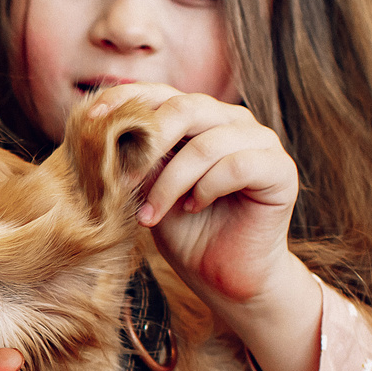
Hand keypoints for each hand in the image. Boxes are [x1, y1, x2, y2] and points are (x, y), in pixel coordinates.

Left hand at [94, 86, 322, 370]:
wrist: (224, 277)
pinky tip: (193, 208)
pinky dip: (206, 189)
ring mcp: (260, 141)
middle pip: (185, 107)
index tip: (91, 120)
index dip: (126, 100)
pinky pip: (236, 166)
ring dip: (170, 183)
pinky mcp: (280, 169)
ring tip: (150, 216)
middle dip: (147, 144)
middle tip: (122, 182)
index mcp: (200, 118)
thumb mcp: (150, 189)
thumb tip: (101, 132)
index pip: (161, 93)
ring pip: (206, 143)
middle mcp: (232, 120)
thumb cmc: (186, 232)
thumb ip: (137, 158)